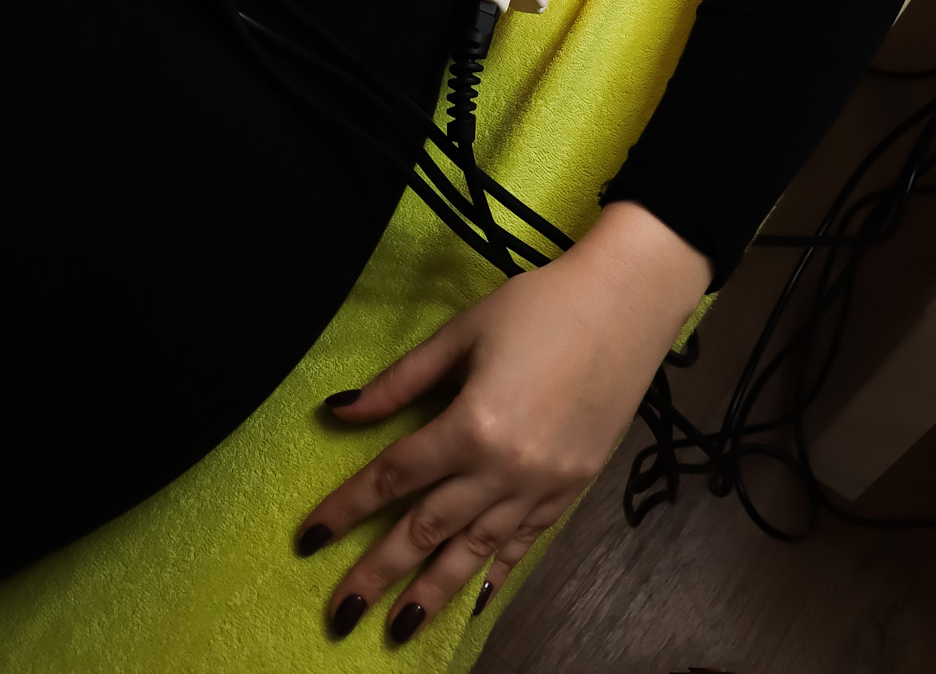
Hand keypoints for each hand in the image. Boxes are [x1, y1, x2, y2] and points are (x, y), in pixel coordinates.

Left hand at [296, 200, 710, 642]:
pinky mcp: (570, 490)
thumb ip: (402, 381)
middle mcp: (504, 469)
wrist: (626, 305)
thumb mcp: (462, 332)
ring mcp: (541, 487)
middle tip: (340, 612)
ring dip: (432, 592)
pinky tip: (471, 597)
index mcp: (472, 425)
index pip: (395, 476)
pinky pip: (523, 543)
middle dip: (379, 572)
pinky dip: (493, 572)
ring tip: (396, 629)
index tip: (309, 538)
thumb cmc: (539, 306)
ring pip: (474, 550)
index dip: (348, 508)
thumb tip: (342, 412)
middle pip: (428, 528)